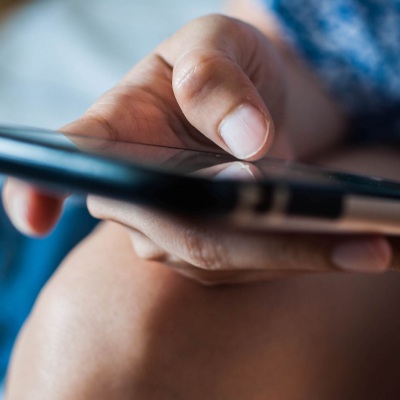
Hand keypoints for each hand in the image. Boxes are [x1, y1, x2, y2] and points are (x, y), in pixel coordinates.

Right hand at [3, 14, 390, 283]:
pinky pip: (252, 262)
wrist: (240, 101)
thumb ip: (216, 79)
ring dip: (301, 255)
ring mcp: (169, 230)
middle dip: (263, 238)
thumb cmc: (217, 65)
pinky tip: (361, 248)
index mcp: (113, 133)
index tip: (32, 212)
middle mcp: (133, 195)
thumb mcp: (215, 45)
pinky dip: (306, 257)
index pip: (69, 162)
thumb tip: (246, 144)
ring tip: (377, 245)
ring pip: (224, 259)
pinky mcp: (210, 248)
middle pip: (180, 231)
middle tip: (354, 238)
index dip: (36, 189)